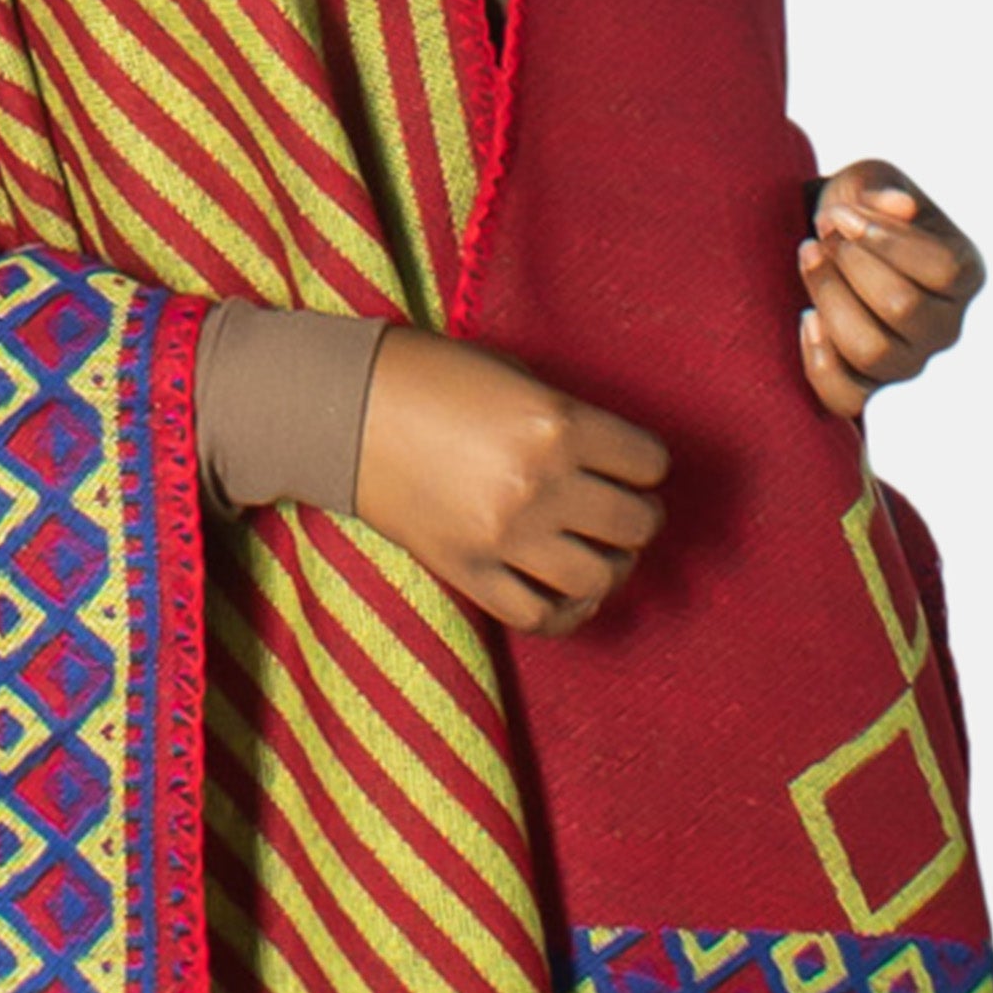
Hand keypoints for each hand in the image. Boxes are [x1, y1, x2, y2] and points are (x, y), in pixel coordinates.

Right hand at [351, 327, 671, 637]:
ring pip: (598, 578)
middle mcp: (541, 485)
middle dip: (637, 518)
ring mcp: (505, 536)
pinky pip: (539, 615)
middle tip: (621, 510)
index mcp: (559, 425)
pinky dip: (565, 612)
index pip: (650, 464)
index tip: (630, 467)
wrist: (343, 410)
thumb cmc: (429, 376)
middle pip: (636, 525)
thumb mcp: (514, 377)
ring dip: (610, 567)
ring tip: (598, 553)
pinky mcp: (468, 572)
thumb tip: (608, 462)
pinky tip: (567, 594)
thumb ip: (567, 419)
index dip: (645, 466)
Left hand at [795, 156, 984, 419]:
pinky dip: (819, 361)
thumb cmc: (860, 211)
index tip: (843, 216)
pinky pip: (846, 398)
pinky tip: (805, 318)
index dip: (887, 241)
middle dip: (850, 264)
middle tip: (822, 234)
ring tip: (809, 259)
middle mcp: (946, 326)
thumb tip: (900, 207)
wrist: (833, 244)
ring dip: (829, 300)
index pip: (943, 269)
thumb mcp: (872, 182)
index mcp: (965, 273)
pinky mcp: (869, 390)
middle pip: (901, 307)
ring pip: (872, 350)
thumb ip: (884, 187)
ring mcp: (909, 362)